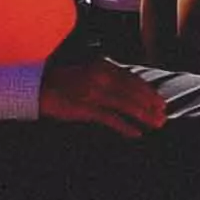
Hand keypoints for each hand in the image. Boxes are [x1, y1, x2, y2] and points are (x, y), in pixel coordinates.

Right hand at [40, 54, 171, 134]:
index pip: (133, 79)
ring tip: (156, 124)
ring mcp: (93, 92)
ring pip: (126, 105)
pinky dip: (126, 127)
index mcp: (102, 66)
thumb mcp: (88, 71)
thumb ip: (106, 76)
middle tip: (163, 114)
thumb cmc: (62, 80)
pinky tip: (136, 134)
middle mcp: (100, 76)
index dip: (148, 91)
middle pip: (134, 91)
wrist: (36, 87)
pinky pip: (111, 119)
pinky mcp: (85, 108)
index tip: (159, 100)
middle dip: (151, 104)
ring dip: (144, 115)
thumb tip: (127, 87)